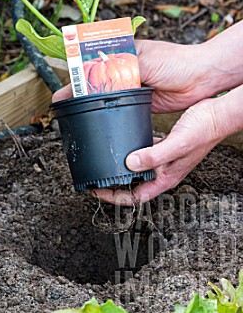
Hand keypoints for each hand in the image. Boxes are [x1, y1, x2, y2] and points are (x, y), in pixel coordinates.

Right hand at [52, 40, 203, 106]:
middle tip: (63, 101)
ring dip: (93, 101)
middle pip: (98, 79)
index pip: (95, 60)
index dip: (77, 72)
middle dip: (80, 89)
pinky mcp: (140, 101)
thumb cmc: (176, 62)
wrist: (200, 79)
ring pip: (108, 94)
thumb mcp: (145, 62)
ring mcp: (133, 86)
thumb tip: (100, 82)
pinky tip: (98, 117)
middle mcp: (126, 69)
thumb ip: (122, 70)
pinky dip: (110, 111)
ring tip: (74, 112)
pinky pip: (121, 106)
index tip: (65, 84)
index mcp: (124, 53)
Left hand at [95, 96, 223, 204]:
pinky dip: (132, 148)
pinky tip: (124, 139)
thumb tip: (130, 164)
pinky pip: (144, 150)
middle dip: (115, 183)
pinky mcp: (165, 145)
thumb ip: (154, 156)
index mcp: (167, 177)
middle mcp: (164, 170)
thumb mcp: (177, 144)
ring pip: (138, 167)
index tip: (99, 192)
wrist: (216, 115)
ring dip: (122, 165)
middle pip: (135, 184)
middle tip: (96, 177)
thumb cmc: (203, 131)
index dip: (116, 197)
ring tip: (105, 159)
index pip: (137, 196)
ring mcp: (165, 158)